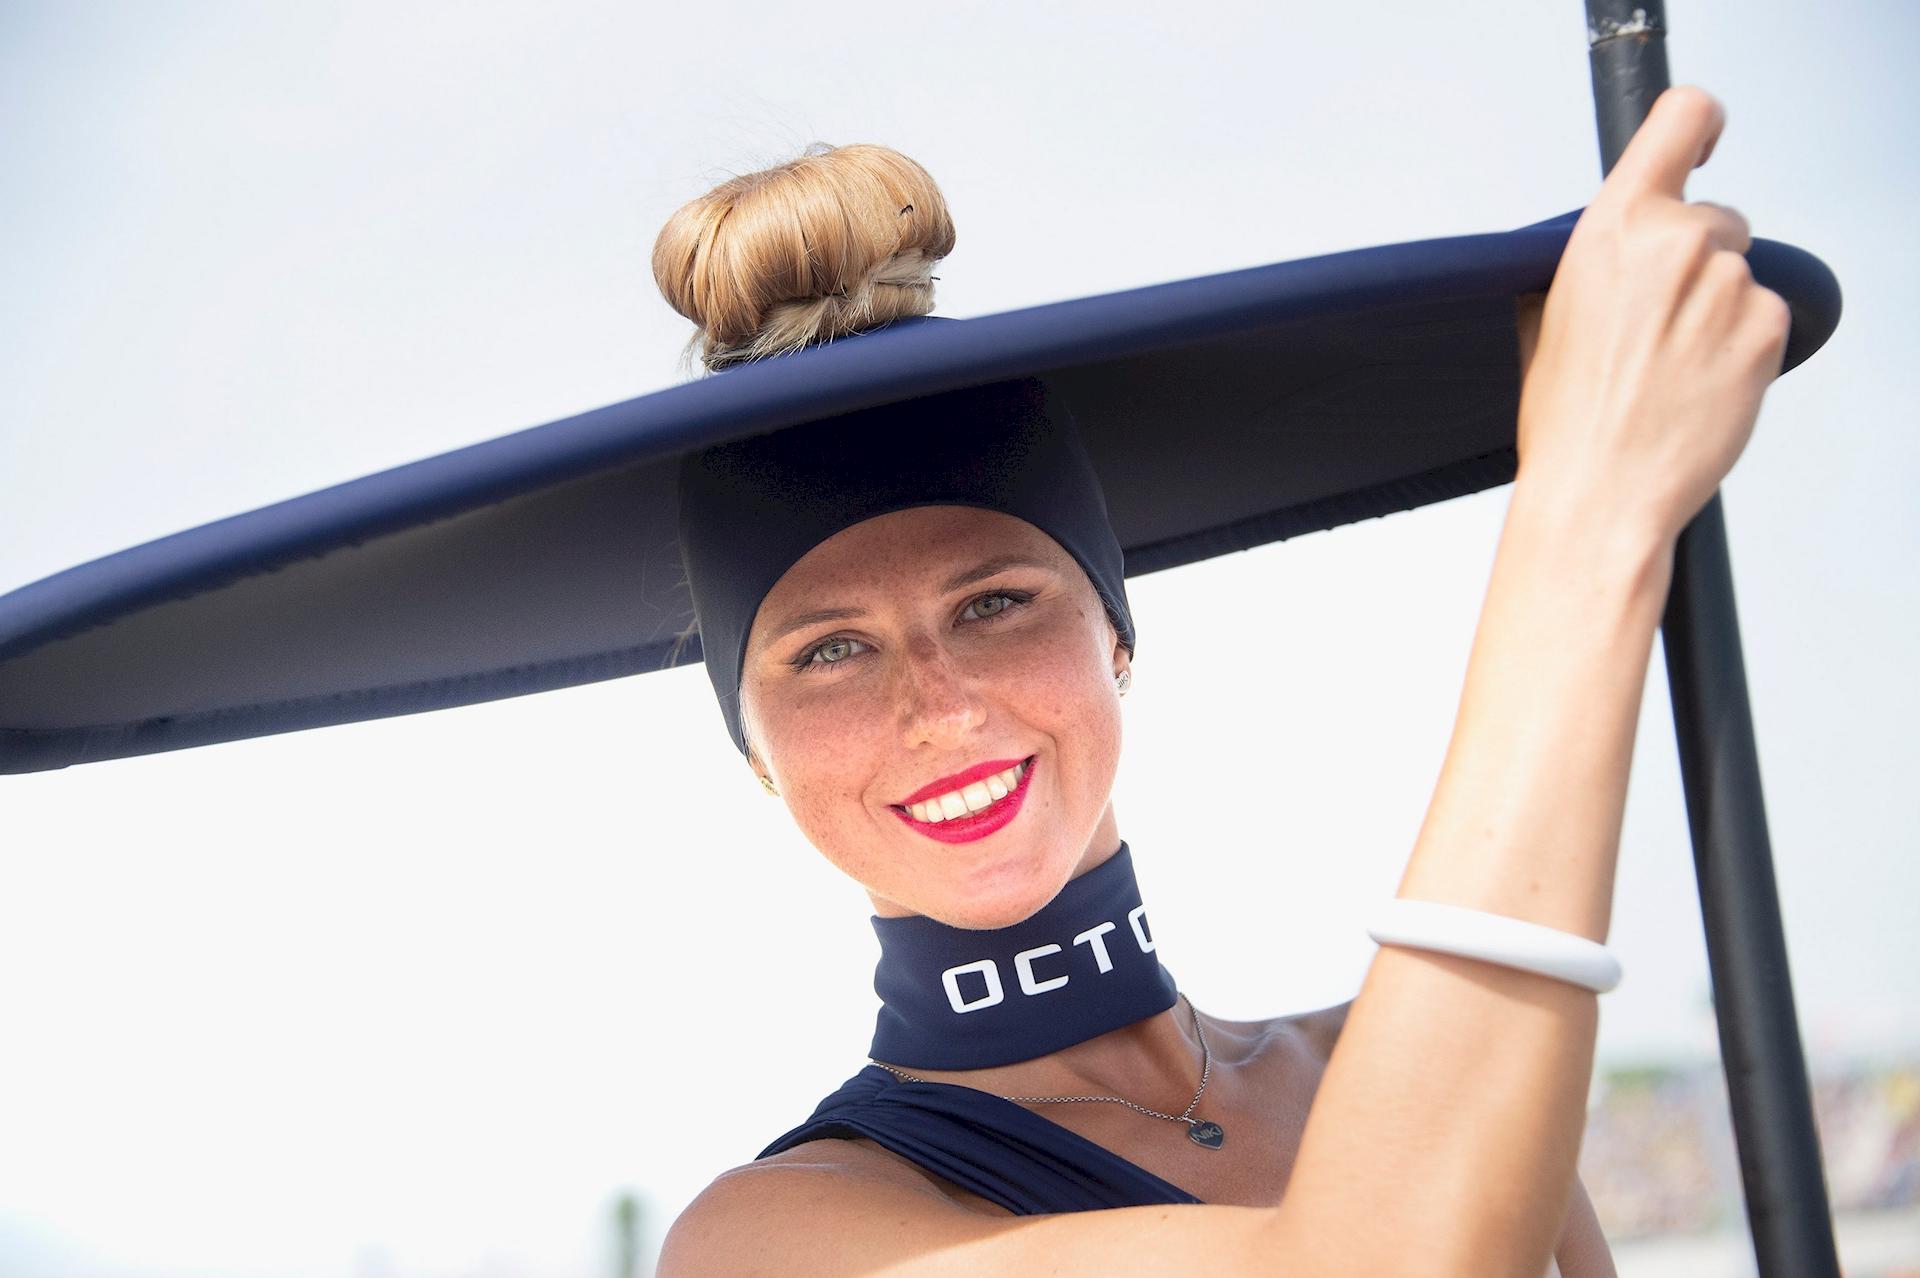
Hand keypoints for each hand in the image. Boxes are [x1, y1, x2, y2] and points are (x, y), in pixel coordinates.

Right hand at [1513, 86, 1791, 545]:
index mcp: (1611, 229)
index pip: (1682, 119)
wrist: (1599, 491)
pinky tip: (1699, 385)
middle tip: (1657, 329)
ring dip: (1717, 313)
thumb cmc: (1567, 419)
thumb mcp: (1545, 318)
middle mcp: (1674, 243)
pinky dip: (1741, 348)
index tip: (1699, 149)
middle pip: (1716, 221)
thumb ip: (1590, 263)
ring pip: (1740, 276)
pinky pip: (1766, 318)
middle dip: (1696, 265)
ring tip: (1670, 369)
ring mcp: (1726, 284)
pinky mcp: (1766, 327)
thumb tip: (1614, 248)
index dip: (1698, 128)